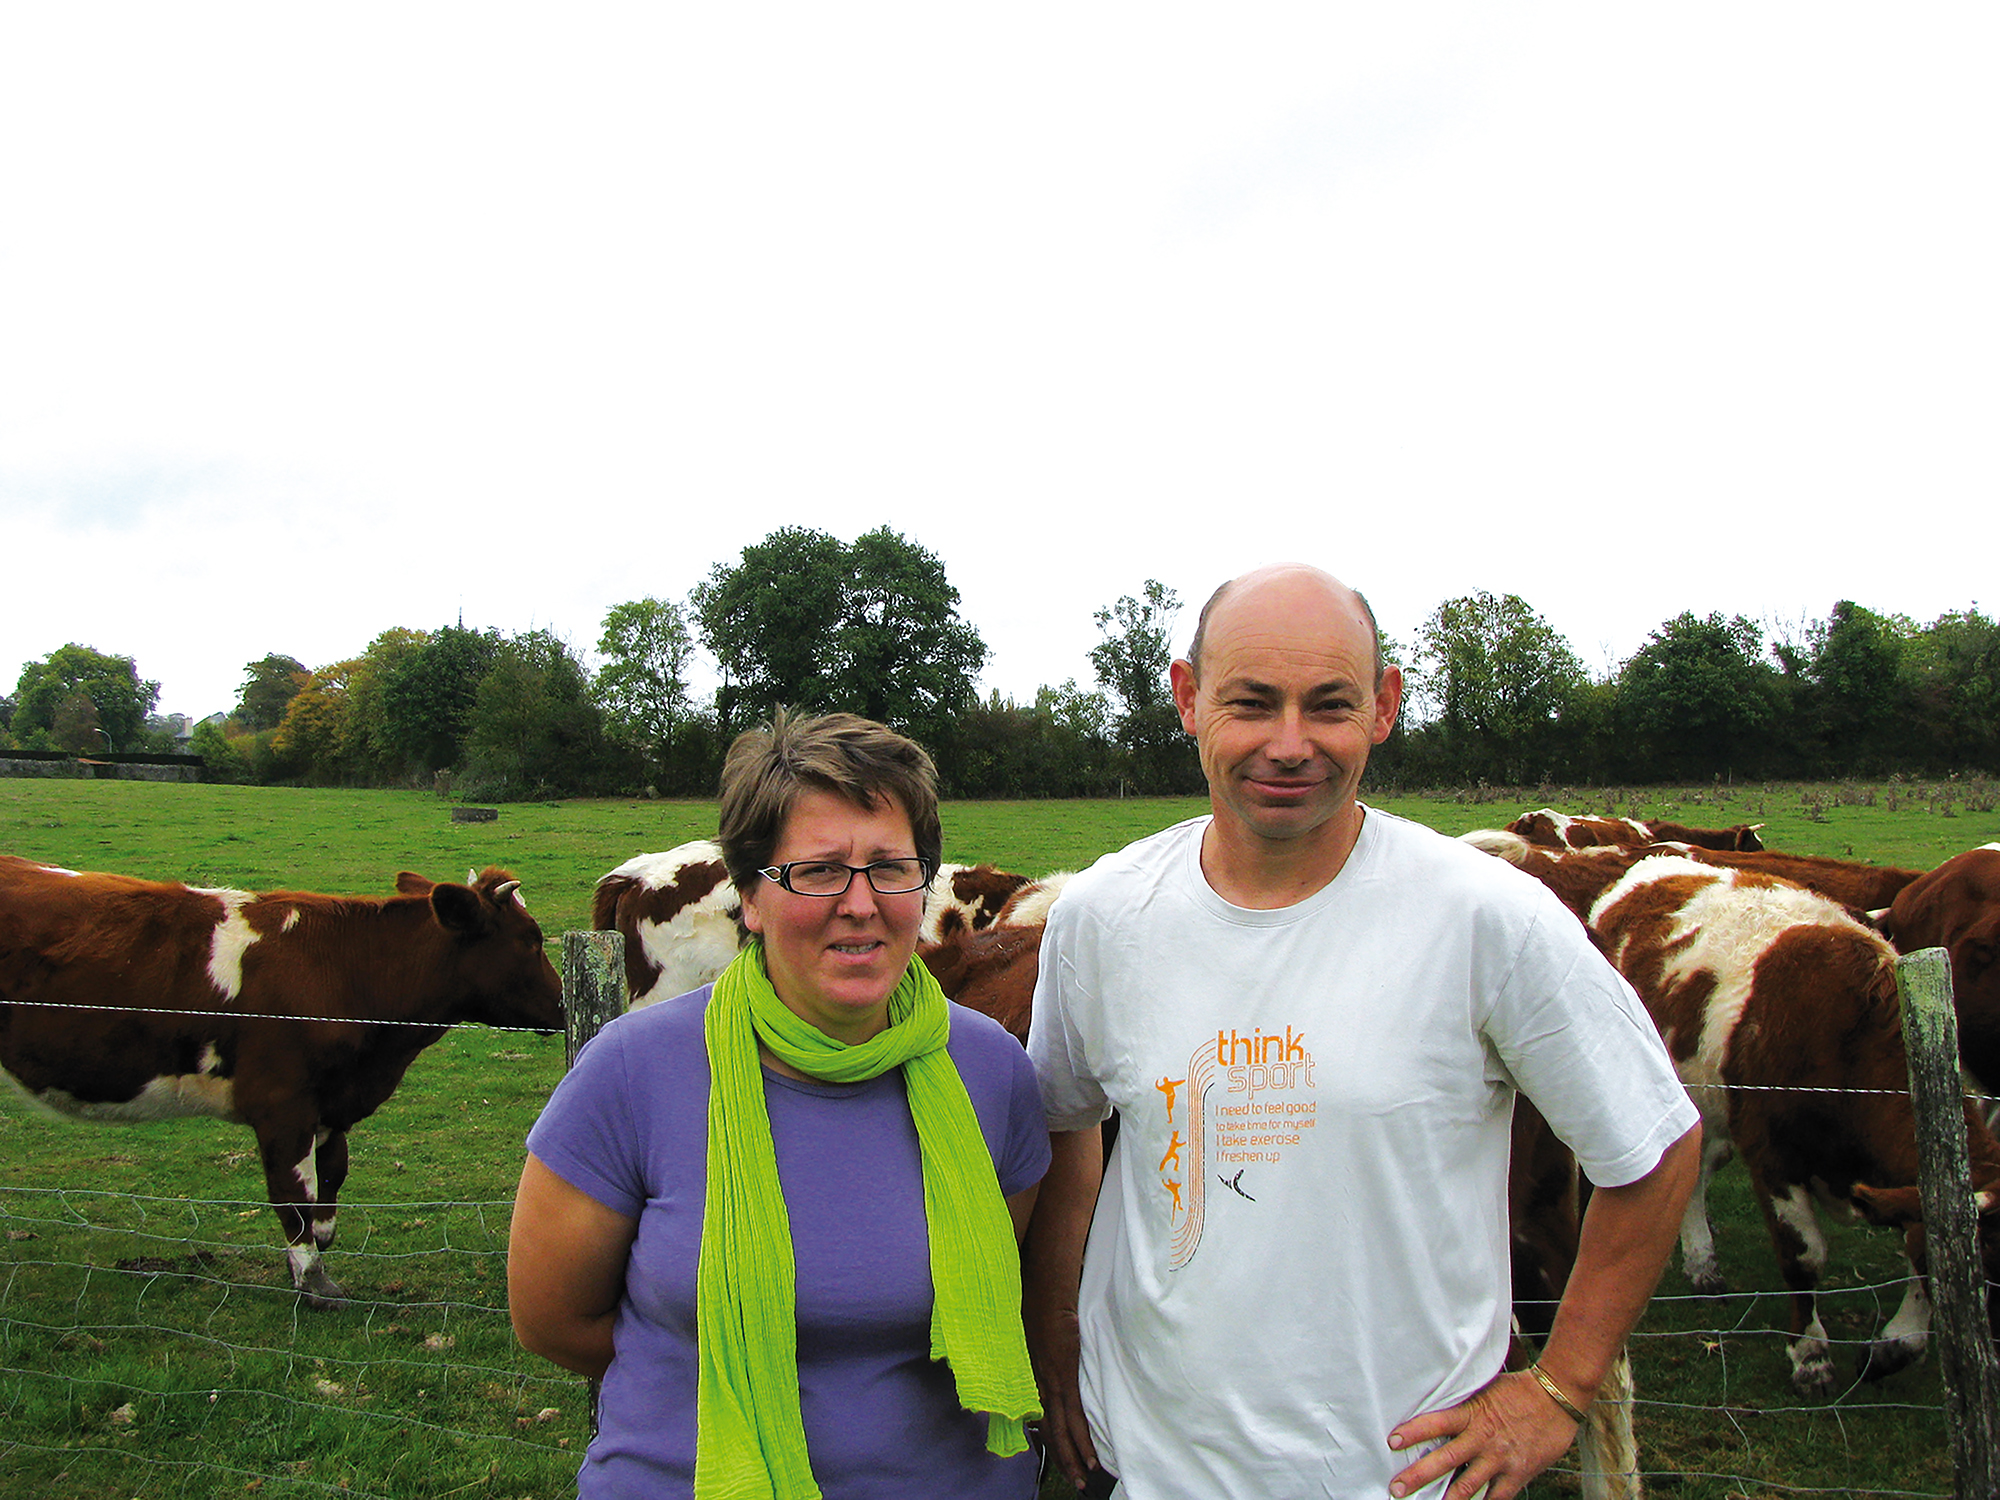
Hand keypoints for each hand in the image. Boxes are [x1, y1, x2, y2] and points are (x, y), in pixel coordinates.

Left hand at [1025, 1293, 1096, 1487]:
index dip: (1048, 1438)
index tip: (1057, 1455)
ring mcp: (1050, 1379)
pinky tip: (1089, 1456)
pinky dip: (1081, 1439)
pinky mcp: (1064, 1374)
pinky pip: (1073, 1415)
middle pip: (1049, 1429)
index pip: (1039, 1415)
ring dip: (1072, 1456)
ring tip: (1083, 1476)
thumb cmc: (1041, 1297)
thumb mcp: (1038, 1328)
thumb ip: (1044, 1345)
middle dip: (1061, 1457)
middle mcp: (1037, 1380)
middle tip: (1074, 1478)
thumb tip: (1052, 1352)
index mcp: (1031, 1371)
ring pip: (1060, 1428)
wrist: (1046, 1283)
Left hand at [1386, 1369, 1577, 1499]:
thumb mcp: (1485, 1389)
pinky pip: (1497, 1497)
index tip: (1393, 1441)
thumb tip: (1439, 1405)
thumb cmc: (1518, 1390)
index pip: (1437, 1422)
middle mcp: (1483, 1438)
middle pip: (1446, 1459)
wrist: (1556, 1397)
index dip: (1414, 1432)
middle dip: (1419, 1475)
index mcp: (1473, 1414)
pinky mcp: (1518, 1473)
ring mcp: (1501, 1459)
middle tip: (1397, 1487)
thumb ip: (1464, 1404)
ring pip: (1468, 1485)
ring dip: (1446, 1499)